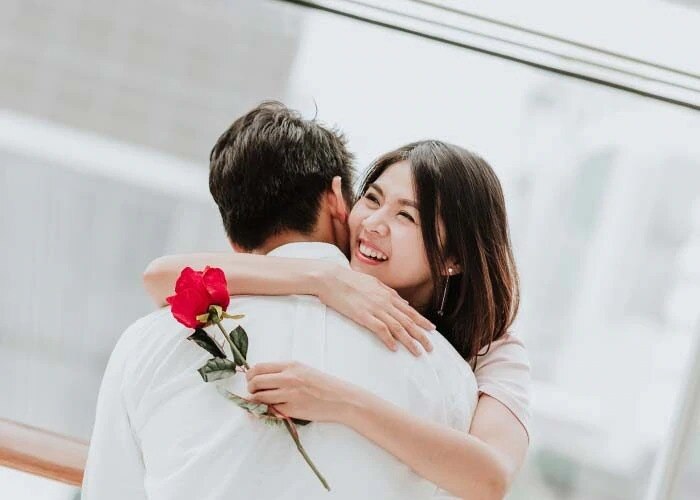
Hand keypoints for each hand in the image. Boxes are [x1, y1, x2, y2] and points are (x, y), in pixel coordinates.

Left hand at [246, 361, 355, 422]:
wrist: (341, 399)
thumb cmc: (323, 384)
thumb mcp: (303, 370)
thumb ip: (284, 372)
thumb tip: (260, 377)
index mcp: (291, 366)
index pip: (259, 368)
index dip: (250, 375)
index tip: (251, 380)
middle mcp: (288, 378)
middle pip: (256, 382)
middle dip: (250, 389)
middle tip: (254, 393)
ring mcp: (289, 395)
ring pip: (259, 398)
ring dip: (255, 401)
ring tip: (261, 402)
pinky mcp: (292, 410)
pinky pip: (270, 411)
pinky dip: (266, 411)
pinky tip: (269, 410)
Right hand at [316, 265, 435, 355]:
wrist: (331, 278)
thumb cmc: (350, 280)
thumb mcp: (374, 282)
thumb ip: (390, 293)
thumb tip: (403, 301)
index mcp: (387, 294)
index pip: (410, 310)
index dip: (422, 321)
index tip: (431, 329)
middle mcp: (385, 302)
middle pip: (408, 321)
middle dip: (421, 335)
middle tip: (431, 347)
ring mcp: (375, 309)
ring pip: (398, 327)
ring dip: (410, 341)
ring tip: (418, 352)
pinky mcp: (363, 316)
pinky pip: (380, 329)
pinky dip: (389, 339)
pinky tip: (394, 348)